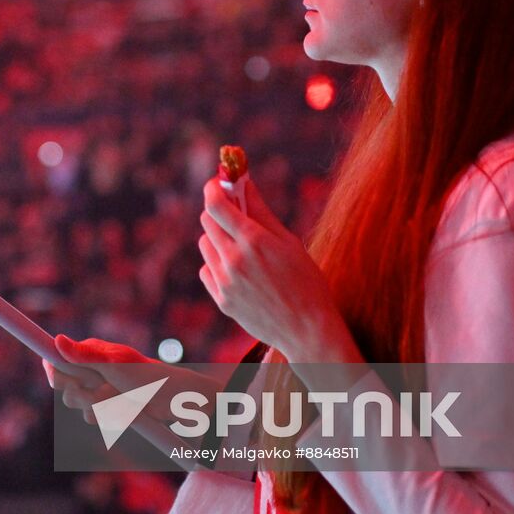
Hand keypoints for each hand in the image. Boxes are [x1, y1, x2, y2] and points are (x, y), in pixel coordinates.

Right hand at [42, 334, 151, 424]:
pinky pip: (95, 417)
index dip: (58, 375)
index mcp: (89, 354)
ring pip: (80, 407)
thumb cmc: (146, 376)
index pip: (57, 362)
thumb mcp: (114, 365)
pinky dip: (111, 416)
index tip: (74, 382)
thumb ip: (85, 355)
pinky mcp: (107, 406)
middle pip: (66, 390)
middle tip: (109, 390)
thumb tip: (58, 340)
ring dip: (102, 408)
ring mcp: (98, 389)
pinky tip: (126, 409)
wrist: (171, 399)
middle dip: (86, 396)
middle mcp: (90, 370)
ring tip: (122, 399)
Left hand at [196, 175, 342, 358]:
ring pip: (205, 245)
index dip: (213, 188)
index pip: (216, 204)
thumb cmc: (306, 281)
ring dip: (217, 239)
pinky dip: (216, 265)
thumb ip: (262, 211)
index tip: (218, 183)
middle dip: (219, 212)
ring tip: (242, 248)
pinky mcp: (221, 300)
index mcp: (254, 241)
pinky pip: (206, 270)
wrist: (308, 330)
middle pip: (207, 221)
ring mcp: (225, 282)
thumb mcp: (289, 242)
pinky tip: (239, 271)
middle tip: (234, 214)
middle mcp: (234, 260)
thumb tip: (245, 183)